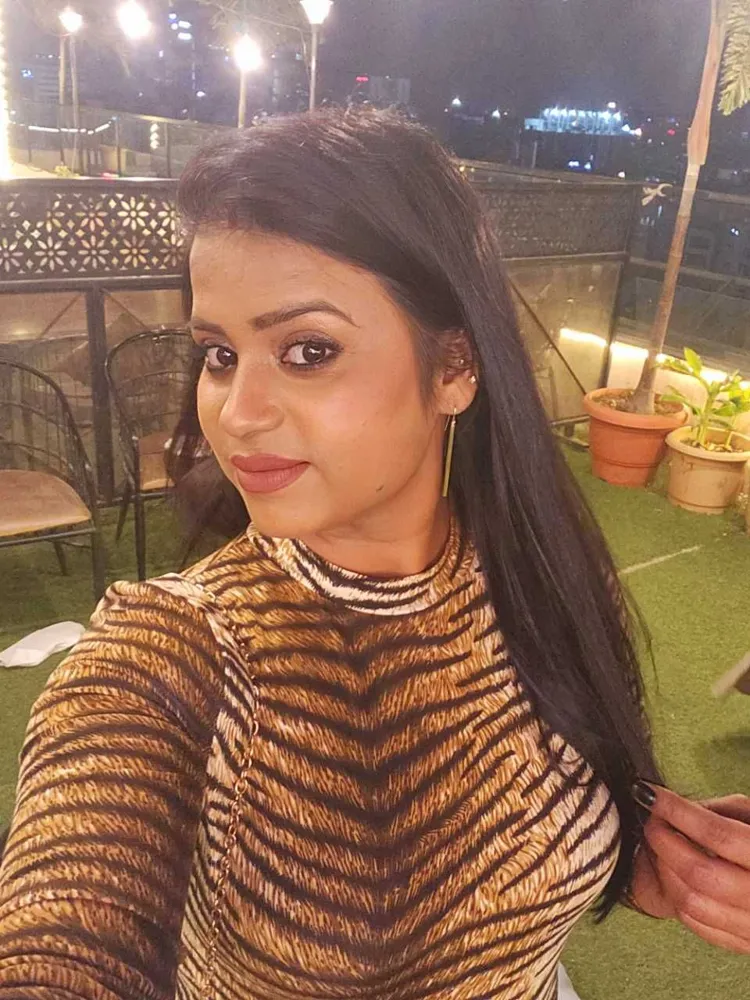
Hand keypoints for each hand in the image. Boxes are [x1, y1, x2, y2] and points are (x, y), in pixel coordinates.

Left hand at [629, 785, 749, 954]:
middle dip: (664, 841)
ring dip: (664, 869)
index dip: (678, 812)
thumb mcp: (747, 815)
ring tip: (659, 848)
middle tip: (652, 822)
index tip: (651, 796)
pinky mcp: (741, 942)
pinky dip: (674, 895)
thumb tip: (671, 808)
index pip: (718, 834)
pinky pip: (694, 921)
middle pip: (699, 872)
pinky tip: (673, 874)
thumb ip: (715, 812)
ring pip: (691, 901)